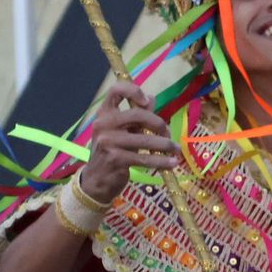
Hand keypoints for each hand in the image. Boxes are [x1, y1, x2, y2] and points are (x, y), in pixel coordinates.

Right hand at [79, 81, 180, 202]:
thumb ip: (137, 116)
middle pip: (139, 115)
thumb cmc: (112, 152)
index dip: (133, 91)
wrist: (95, 180)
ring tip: (175, 150)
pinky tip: (172, 163)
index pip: (115, 90)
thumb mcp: (122, 131)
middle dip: (159, 124)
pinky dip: (161, 161)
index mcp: (104, 113)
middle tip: (168, 134)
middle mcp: (103, 124)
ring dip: (165, 145)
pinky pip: (145, 158)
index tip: (146, 102)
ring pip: (146, 139)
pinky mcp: (116, 159)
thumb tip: (152, 98)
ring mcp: (108, 142)